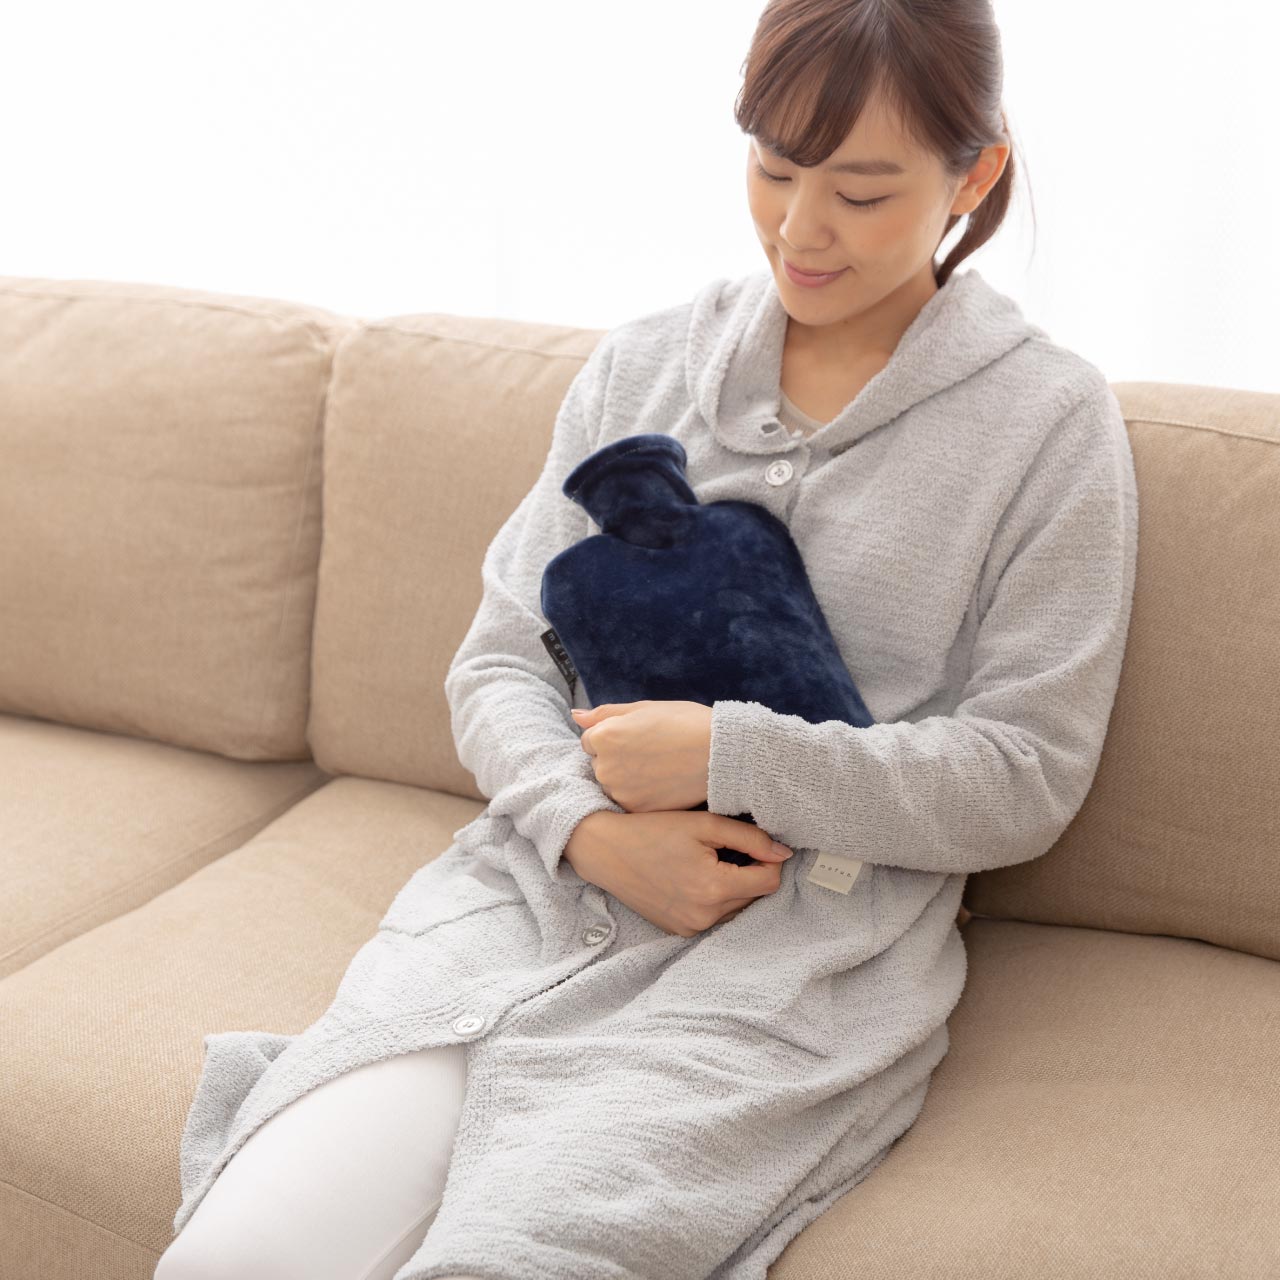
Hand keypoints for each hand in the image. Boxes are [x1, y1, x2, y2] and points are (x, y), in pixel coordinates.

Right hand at [564, 809, 792, 936]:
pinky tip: (695, 877)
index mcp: (714, 888)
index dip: (769, 859)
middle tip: (726, 848)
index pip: (769, 882)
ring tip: (710, 861)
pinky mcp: (680, 932)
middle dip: (750, 872)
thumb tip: (784, 853)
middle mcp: (705, 916)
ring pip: (737, 909)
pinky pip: (715, 917)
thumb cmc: (653, 830)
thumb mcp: (704, 824)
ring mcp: (691, 928)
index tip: (755, 843)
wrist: (606, 851)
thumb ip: (750, 837)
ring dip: (734, 887)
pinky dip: (715, 899)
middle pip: (754, 896)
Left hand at [571, 700, 711, 813]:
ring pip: (614, 785)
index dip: (616, 738)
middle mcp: (605, 766)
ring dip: (628, 780)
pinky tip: (663, 784)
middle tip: (652, 753)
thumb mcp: (643, 708)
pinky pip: (629, 802)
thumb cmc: (685, 723)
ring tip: (660, 769)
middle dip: (618, 760)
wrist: (720, 754)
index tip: (640, 738)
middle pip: (600, 765)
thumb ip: (604, 713)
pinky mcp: (636, 809)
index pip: (591, 741)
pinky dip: (641, 796)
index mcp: (604, 736)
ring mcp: (620, 791)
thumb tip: (575, 715)